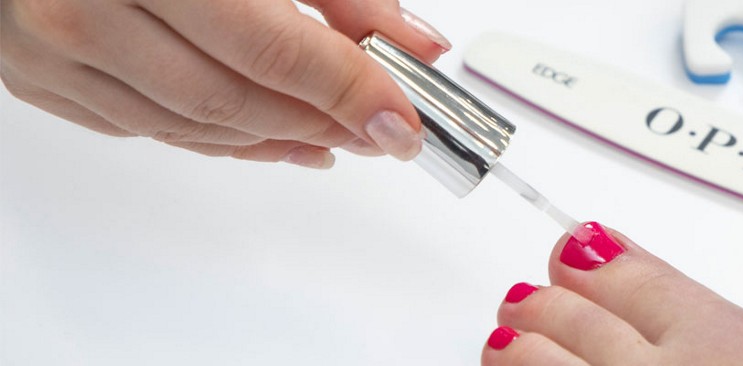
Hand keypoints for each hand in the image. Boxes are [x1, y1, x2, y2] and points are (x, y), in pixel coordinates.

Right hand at [1, 0, 450, 167]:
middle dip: (321, 123)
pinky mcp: (35, 76)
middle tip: (378, 128)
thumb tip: (409, 42)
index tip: (401, 120)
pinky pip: (144, 130)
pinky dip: (218, 140)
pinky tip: (272, 138)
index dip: (350, 92)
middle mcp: (80, 7)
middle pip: (232, 100)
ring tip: (337, 135)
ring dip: (277, 140)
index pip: (272, 51)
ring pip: (189, 126)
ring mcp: (47, 49)